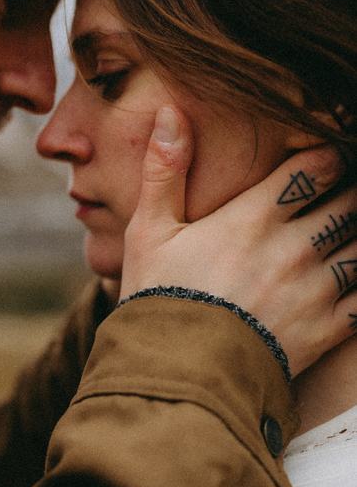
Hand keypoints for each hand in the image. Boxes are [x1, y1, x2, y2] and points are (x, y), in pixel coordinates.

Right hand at [121, 105, 356, 375]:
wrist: (176, 375)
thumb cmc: (158, 299)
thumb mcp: (150, 232)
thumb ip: (165, 170)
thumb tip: (171, 111)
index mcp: (254, 217)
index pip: (317, 168)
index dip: (329, 158)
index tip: (325, 161)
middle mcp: (294, 247)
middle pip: (350, 203)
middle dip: (350, 195)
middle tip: (339, 197)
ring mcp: (315, 289)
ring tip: (344, 234)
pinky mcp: (326, 329)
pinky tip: (353, 279)